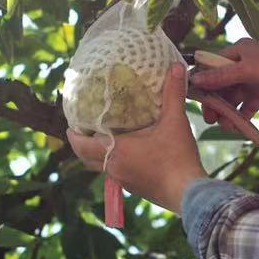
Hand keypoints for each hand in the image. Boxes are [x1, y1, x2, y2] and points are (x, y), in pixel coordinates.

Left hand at [68, 65, 207, 213]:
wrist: (188, 193)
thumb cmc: (177, 157)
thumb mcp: (175, 121)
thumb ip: (173, 93)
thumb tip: (176, 66)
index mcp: (116, 151)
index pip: (81, 145)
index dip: (73, 136)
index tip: (70, 125)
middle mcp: (114, 168)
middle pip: (87, 158)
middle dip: (83, 145)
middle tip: (84, 129)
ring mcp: (124, 181)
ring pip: (102, 167)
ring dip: (98, 154)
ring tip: (105, 138)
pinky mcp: (136, 189)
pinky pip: (117, 174)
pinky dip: (115, 163)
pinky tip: (129, 153)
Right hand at [189, 40, 258, 129]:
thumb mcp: (246, 71)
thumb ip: (220, 77)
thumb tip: (193, 79)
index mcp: (239, 50)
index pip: (213, 65)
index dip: (203, 81)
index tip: (194, 98)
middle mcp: (245, 62)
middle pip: (223, 83)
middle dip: (216, 101)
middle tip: (209, 119)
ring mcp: (256, 77)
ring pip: (236, 96)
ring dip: (229, 111)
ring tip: (224, 126)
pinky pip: (249, 104)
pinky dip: (243, 114)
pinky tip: (238, 125)